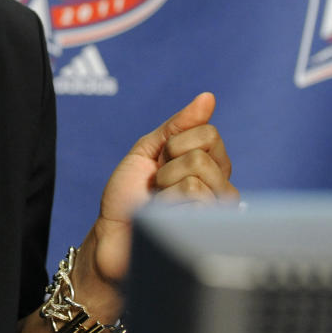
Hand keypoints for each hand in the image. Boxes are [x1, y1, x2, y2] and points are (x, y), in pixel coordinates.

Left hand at [91, 93, 236, 284]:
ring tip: (159, 206)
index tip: (159, 163)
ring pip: (197, 179)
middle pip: (203, 155)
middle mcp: (220, 188)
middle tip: (157, 187)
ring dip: (166, 189)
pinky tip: (166, 221)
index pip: (209, 133)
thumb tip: (208, 97)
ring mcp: (218, 212)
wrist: (111, 235)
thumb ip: (178, 125)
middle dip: (168, 168)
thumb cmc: (127, 197)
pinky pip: (193, 201)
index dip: (175, 144)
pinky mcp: (210, 233)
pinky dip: (168, 206)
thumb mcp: (147, 151)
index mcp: (208, 166)